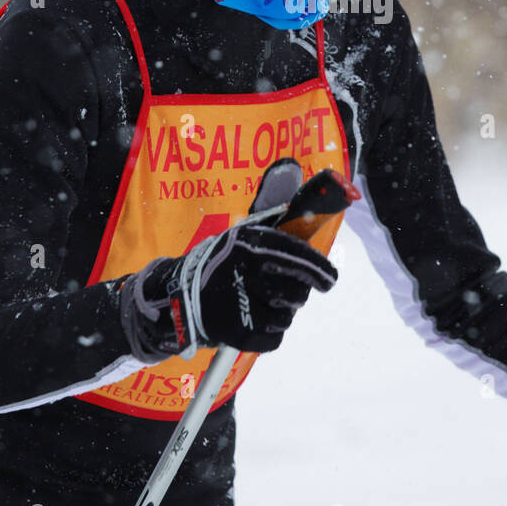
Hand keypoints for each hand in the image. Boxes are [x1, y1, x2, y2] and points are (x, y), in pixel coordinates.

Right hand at [119, 221, 337, 360]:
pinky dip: (268, 332)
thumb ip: (270, 207)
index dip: (319, 269)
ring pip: (287, 315)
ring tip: (260, 302)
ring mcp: (242, 305)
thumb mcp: (240, 232)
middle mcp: (247, 271)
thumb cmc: (219, 263)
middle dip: (297, 292)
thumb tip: (291, 167)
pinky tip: (252, 320)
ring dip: (280, 311)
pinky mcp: (240, 334)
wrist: (177, 298)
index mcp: (249, 243)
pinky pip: (274, 337)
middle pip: (297, 290)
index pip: (297, 255)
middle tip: (288, 291)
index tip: (329, 280)